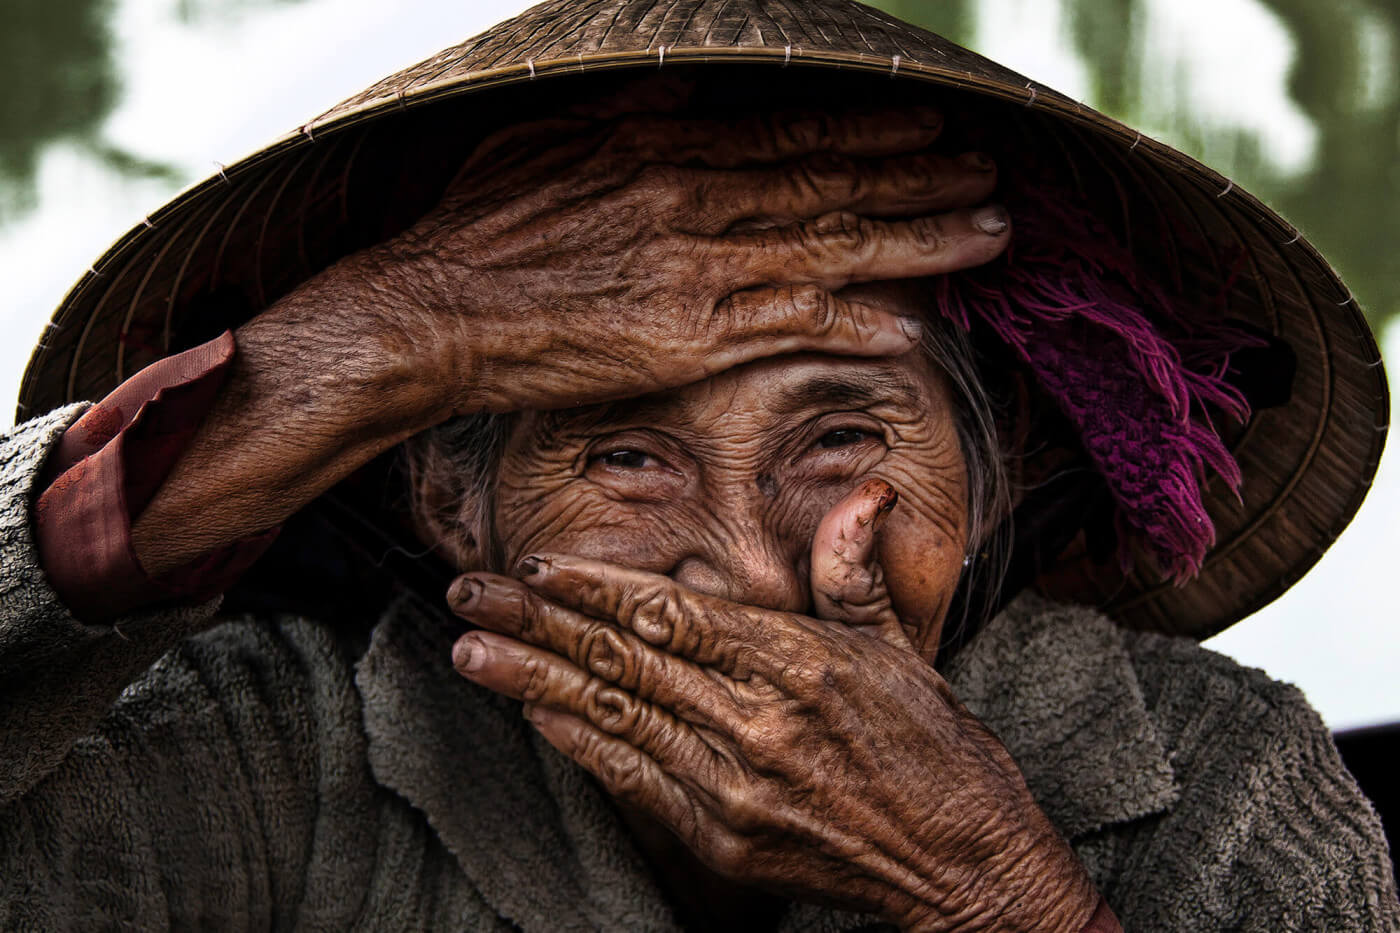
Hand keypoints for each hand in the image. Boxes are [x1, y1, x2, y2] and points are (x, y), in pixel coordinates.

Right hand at [130, 101, 1007, 573]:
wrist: (428, 315)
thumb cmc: (475, 234)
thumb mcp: (539, 140)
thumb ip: (620, 113)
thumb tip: (681, 87)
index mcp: (657, 146)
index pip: (787, 135)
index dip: (869, 136)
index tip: (930, 133)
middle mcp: (690, 198)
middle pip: (828, 185)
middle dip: (919, 182)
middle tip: (990, 178)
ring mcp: (695, 268)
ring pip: (829, 249)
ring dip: (917, 243)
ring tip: (986, 237)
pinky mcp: (686, 338)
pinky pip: (789, 326)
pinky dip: (854, 323)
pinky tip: (911, 326)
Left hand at [446, 481, 1099, 931]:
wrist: (961, 861)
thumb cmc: (933, 746)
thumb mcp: (900, 648)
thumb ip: (853, 573)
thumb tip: (863, 492)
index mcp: (798, 663)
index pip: (673, 614)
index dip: (596, 589)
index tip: (536, 565)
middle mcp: (756, 723)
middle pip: (625, 661)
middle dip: (537, 623)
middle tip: (469, 592)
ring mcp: (734, 787)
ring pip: (614, 718)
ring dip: (534, 682)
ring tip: (472, 650)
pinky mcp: (724, 840)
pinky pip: (634, 781)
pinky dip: (580, 745)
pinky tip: (534, 716)